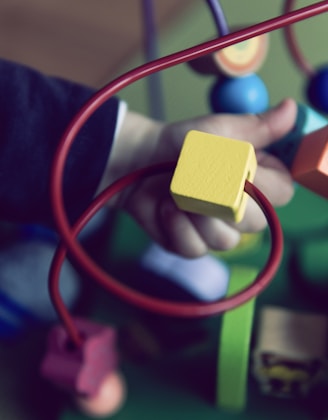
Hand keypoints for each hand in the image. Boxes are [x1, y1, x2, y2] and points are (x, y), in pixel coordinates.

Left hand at [105, 98, 296, 257]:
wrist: (141, 161)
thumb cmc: (181, 144)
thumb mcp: (217, 130)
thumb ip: (255, 127)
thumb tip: (290, 109)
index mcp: (257, 179)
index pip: (281, 194)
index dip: (262, 184)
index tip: (237, 166)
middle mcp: (242, 209)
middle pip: (255, 223)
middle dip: (222, 200)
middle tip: (199, 178)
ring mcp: (217, 230)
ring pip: (224, 240)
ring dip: (196, 213)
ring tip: (178, 191)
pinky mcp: (192, 244)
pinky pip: (194, 248)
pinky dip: (176, 226)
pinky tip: (166, 208)